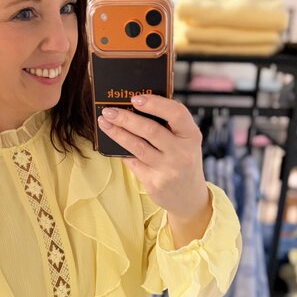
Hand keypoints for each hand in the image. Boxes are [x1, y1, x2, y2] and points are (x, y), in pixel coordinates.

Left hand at [97, 94, 209, 223]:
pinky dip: (121, 150)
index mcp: (192, 136)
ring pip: (137, 146)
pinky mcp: (153, 182)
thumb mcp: (186, 142)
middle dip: (126, 118)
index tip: (135, 99)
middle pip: (150, 130)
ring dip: (117, 133)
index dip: (155, 104)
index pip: (176, 113)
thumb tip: (135, 106)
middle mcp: (181, 153)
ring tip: (104, 123)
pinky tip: (111, 142)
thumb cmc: (183, 161)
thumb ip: (169, 125)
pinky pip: (132, 162)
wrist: (189, 197)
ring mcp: (167, 169)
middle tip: (109, 111)